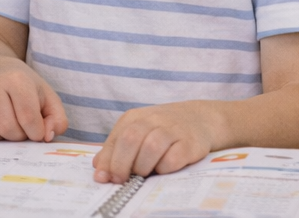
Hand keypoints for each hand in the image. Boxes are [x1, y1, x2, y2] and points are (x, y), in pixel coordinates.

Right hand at [0, 60, 67, 141]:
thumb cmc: (23, 88)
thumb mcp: (47, 97)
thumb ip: (56, 119)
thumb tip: (46, 137)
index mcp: (17, 79)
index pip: (28, 118)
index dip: (36, 132)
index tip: (36, 131)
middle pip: (6, 128)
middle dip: (17, 137)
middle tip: (19, 129)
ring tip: (3, 127)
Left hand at [93, 101, 220, 182]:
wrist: (199, 118)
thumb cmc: (161, 130)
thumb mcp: (136, 133)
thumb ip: (116, 149)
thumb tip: (99, 169)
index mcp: (134, 118)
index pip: (116, 139)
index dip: (108, 161)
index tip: (104, 178)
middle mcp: (153, 120)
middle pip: (131, 139)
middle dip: (122, 164)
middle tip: (122, 179)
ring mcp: (172, 130)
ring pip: (151, 147)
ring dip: (143, 166)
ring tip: (144, 173)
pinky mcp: (190, 143)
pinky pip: (173, 158)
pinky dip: (164, 168)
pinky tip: (163, 169)